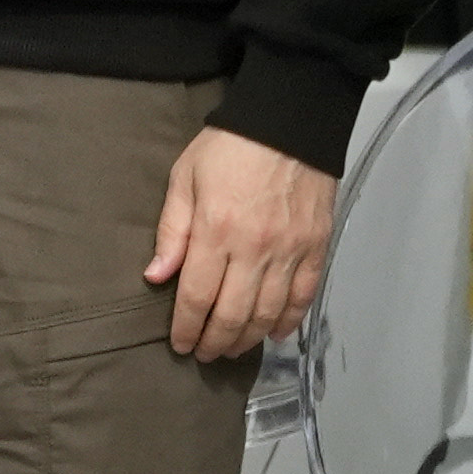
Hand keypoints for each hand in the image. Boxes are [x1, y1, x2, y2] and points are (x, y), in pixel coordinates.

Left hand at [144, 124, 334, 361]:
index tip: (180, 344)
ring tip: (232, 347)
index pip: (197, 298)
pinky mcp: (316, 247)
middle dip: (214, 342)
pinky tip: (274, 332)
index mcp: (216, 231)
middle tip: (204, 353)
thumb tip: (156, 276)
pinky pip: (303, 296)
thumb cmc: (231, 145)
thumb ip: (171, 230)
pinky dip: (289, 320)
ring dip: (248, 338)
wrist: (290, 120)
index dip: (186, 329)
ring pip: (268, 314)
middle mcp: (254, 249)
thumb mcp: (185, 178)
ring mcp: (289, 251)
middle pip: (232, 315)